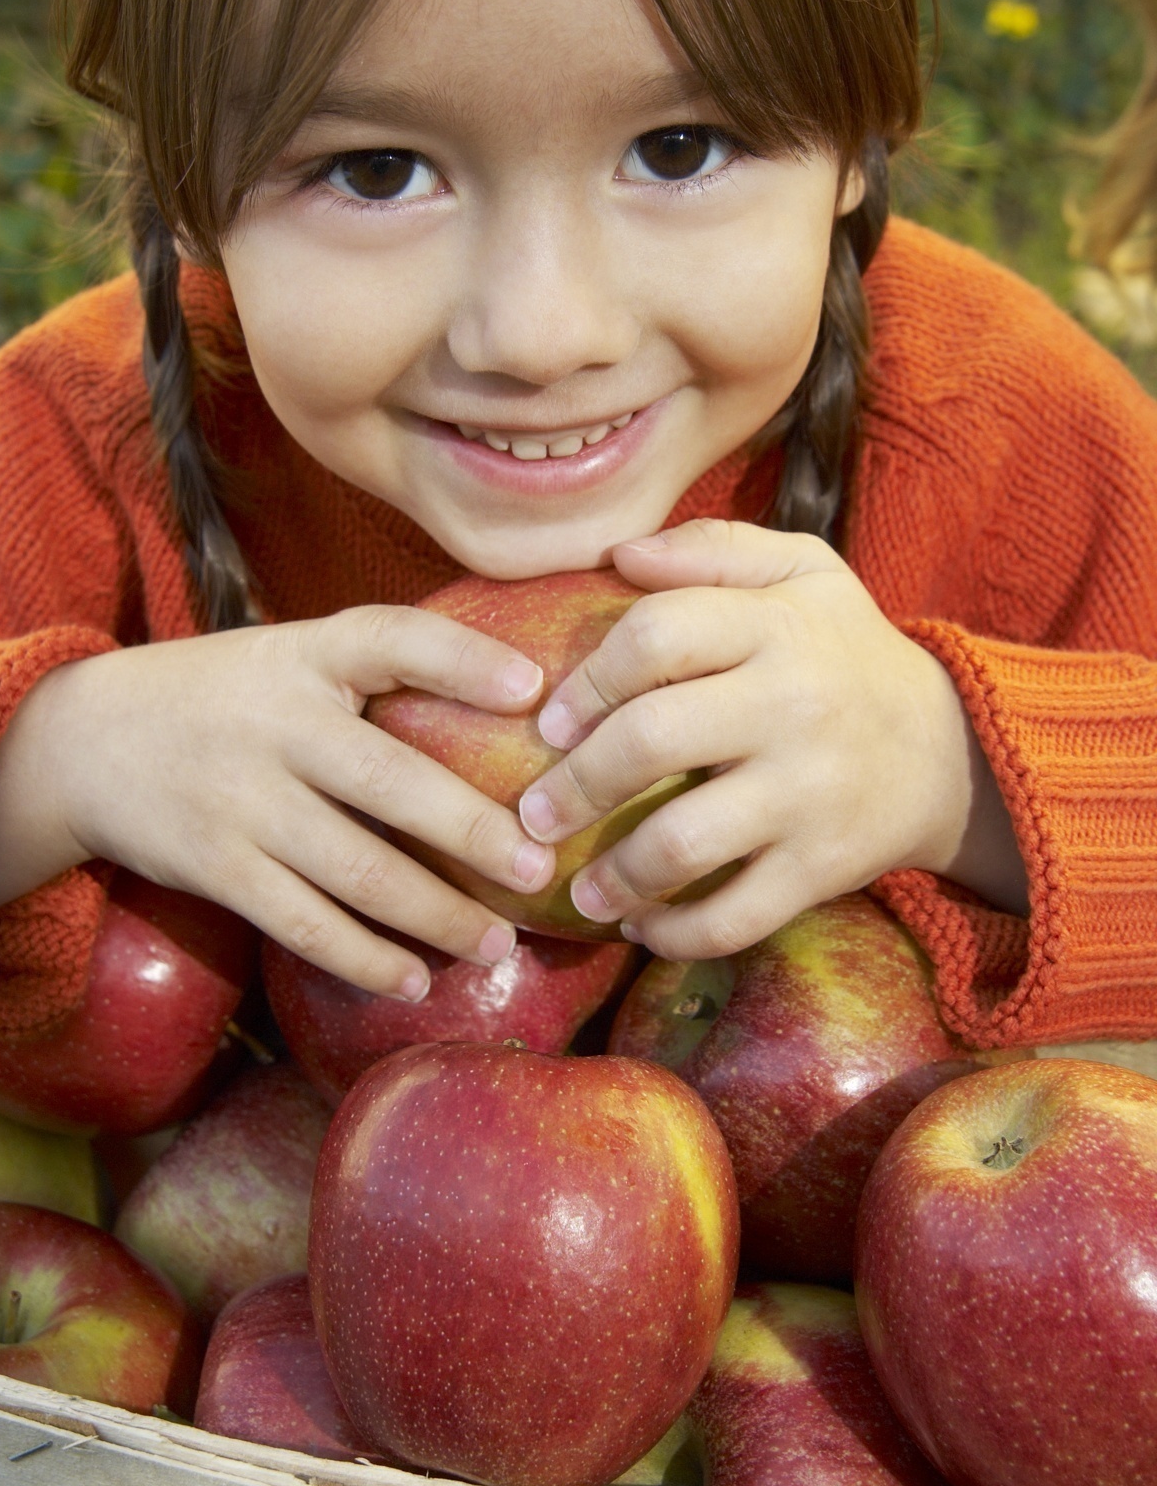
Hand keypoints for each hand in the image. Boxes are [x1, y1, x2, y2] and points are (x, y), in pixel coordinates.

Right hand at [0, 607, 555, 999]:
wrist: (82, 740)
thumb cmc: (227, 698)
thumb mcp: (291, 658)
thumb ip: (376, 674)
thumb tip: (522, 700)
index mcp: (306, 656)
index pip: (391, 639)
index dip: (463, 660)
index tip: (533, 688)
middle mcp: (276, 724)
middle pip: (389, 781)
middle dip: (472, 832)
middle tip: (539, 869)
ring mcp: (242, 800)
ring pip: (356, 870)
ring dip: (435, 915)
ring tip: (496, 943)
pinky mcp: (216, 867)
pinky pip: (303, 924)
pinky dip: (364, 957)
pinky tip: (414, 978)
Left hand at [517, 519, 1026, 958]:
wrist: (951, 752)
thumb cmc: (845, 653)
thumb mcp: (802, 573)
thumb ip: (713, 549)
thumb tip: (619, 552)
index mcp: (775, 627)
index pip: (656, 637)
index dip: (588, 679)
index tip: (549, 722)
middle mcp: (792, 707)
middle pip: (652, 740)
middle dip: (575, 783)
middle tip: (533, 814)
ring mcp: (808, 794)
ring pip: (683, 841)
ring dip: (612, 875)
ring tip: (579, 889)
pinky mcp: (823, 868)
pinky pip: (735, 916)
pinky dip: (677, 935)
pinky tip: (642, 929)